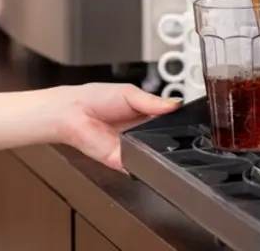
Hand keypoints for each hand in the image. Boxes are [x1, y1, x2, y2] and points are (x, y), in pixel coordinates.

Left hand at [50, 83, 179, 170]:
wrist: (72, 113)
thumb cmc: (93, 98)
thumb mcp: (129, 92)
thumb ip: (153, 101)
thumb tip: (175, 104)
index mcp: (143, 114)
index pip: (168, 121)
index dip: (177, 121)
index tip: (187, 117)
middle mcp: (139, 133)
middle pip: (165, 139)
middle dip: (171, 135)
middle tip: (170, 126)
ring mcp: (133, 148)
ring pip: (155, 155)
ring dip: (159, 148)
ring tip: (153, 134)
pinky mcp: (123, 162)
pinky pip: (140, 166)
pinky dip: (145, 162)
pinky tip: (143, 149)